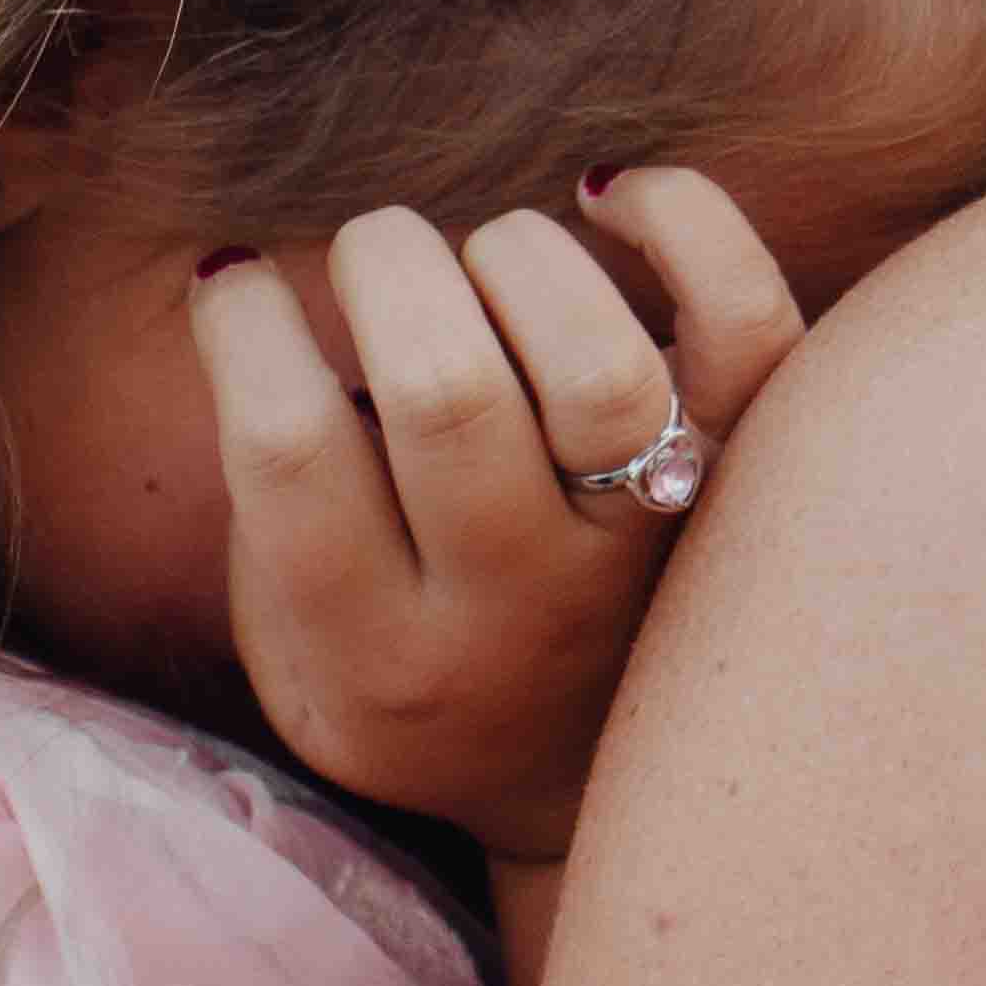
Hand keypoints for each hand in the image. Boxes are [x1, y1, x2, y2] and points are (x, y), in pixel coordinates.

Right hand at [190, 168, 807, 874]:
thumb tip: (250, 285)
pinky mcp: (747, 478)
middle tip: (374, 251)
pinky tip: (606, 199)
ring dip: (519, 258)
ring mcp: (645, 549)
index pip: (291, 450)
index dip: (244, 323)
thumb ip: (266, 499)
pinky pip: (747, 328)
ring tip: (484, 252)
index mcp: (375, 649)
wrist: (594, 787)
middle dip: (387, 266)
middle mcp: (516, 608)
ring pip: (599, 369)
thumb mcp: (293, 641)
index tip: (237, 277)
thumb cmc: (408, 664)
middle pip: (447, 391)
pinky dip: (686, 224)